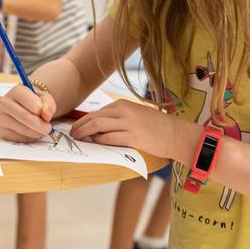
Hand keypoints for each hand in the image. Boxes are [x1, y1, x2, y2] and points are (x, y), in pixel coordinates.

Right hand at [0, 84, 56, 141]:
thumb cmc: (35, 101)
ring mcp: (2, 118)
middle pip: (27, 118)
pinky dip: (30, 138)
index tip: (45, 113)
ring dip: (37, 133)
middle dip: (42, 126)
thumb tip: (46, 116)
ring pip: (25, 130)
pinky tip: (30, 132)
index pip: (34, 105)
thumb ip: (48, 104)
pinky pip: (20, 139)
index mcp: (16, 91)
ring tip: (39, 128)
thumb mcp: (45, 98)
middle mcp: (5, 103)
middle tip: (48, 128)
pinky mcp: (4, 132)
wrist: (24, 107)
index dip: (43, 111)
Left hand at [70, 99, 196, 158]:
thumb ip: (118, 118)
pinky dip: (99, 141)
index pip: (97, 112)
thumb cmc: (156, 127)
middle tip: (72, 134)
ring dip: (85, 133)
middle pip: (94, 117)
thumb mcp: (135, 115)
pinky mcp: (134, 136)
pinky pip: (110, 138)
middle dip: (80, 126)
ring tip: (79, 139)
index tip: (77, 127)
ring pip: (98, 126)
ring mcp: (128, 123)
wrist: (176, 134)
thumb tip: (97, 128)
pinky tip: (95, 144)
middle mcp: (124, 111)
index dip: (84, 121)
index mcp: (122, 104)